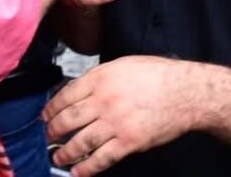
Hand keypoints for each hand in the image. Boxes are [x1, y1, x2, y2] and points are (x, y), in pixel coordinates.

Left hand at [44, 57, 192, 174]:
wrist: (184, 92)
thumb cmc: (157, 75)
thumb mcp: (122, 65)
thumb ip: (100, 77)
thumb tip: (80, 89)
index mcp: (101, 78)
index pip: (66, 94)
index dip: (52, 107)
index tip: (46, 115)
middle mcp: (104, 100)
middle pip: (69, 119)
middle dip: (54, 130)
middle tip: (48, 136)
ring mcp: (115, 123)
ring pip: (81, 141)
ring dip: (65, 152)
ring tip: (58, 156)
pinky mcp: (128, 142)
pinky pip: (102, 158)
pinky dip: (87, 168)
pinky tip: (78, 172)